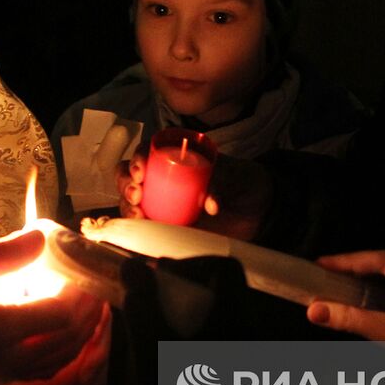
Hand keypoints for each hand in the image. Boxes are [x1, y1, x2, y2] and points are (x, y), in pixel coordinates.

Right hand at [0, 231, 105, 380]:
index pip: (61, 314)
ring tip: (87, 316)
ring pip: (63, 366)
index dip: (81, 294)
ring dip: (83, 340)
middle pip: (69, 341)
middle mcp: (9, 361)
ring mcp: (6, 383)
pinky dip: (66, 366)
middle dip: (88, 314)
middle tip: (93, 291)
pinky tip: (65, 349)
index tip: (83, 274)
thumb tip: (41, 238)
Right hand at [116, 151, 270, 241]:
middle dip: (126, 185)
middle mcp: (162, 179)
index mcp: (174, 157)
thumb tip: (210, 204)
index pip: (145, 153)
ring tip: (138, 215)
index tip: (141, 172)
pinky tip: (141, 232)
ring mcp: (162, 204)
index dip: (137, 160)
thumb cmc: (242, 183)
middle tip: (137, 195)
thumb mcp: (234, 175)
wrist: (258, 211)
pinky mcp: (167, 227)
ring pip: (131, 203)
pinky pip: (146, 228)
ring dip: (127, 208)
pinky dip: (138, 230)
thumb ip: (220, 183)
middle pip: (130, 178)